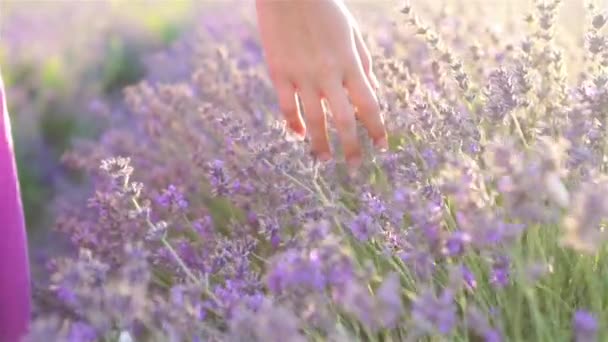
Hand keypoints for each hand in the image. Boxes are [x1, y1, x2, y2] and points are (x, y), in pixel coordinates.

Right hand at [255, 0, 386, 168]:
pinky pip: (286, 107)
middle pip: (344, 120)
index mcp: (350, 63)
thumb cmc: (324, 8)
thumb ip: (363, 63)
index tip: (381, 147)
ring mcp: (301, 75)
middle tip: (355, 166)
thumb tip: (372, 92)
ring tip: (324, 160)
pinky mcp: (279, 73)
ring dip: (320, 145)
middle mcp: (328, 73)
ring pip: (314, 120)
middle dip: (351, 147)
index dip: (377, 130)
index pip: (369, 105)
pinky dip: (293, 125)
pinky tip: (298, 136)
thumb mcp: (351, 32)